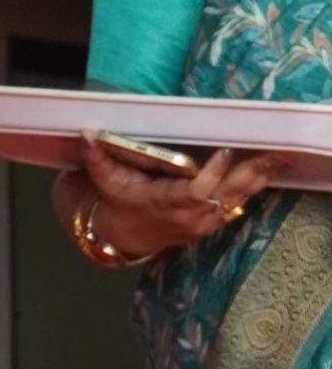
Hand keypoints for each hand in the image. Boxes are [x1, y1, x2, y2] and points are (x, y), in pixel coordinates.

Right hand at [72, 140, 272, 264]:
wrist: (127, 236)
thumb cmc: (121, 202)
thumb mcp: (107, 182)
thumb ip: (98, 158)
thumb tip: (89, 132)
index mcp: (164, 203)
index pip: (194, 193)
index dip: (212, 176)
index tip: (225, 152)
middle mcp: (188, 216)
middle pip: (225, 195)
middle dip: (249, 174)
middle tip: (271, 152)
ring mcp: (204, 222)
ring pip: (237, 200)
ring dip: (260, 179)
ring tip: (280, 155)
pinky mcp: (214, 221)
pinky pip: (240, 204)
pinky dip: (256, 187)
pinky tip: (273, 168)